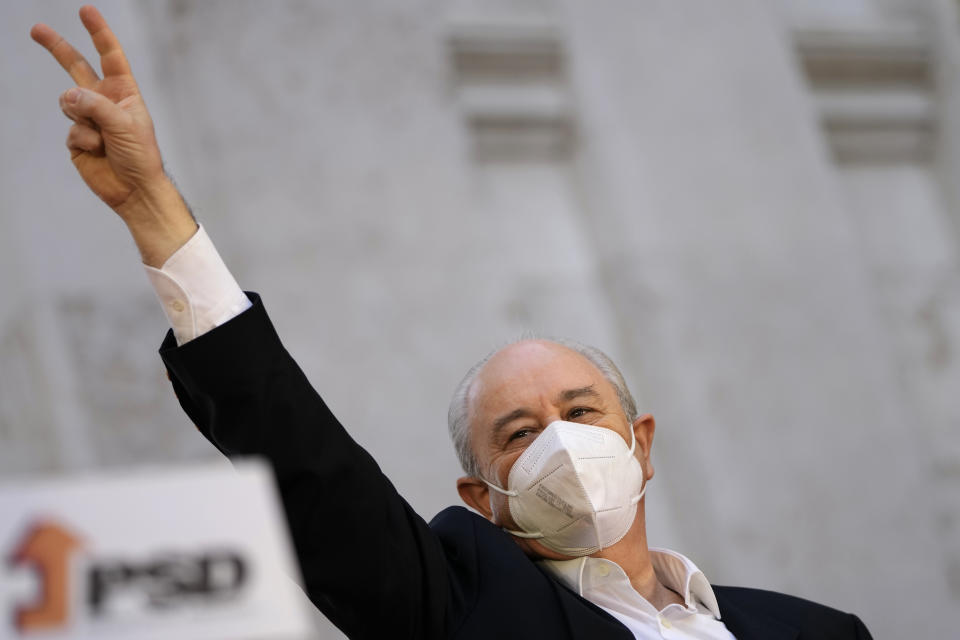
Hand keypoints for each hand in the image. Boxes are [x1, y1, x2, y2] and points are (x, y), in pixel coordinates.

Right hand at [31, 5, 195, 265]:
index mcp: (124, 93)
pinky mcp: (77, 139)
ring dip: (84, 120)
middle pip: (76, 68)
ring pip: (69, 103)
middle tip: (37, 29)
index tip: (86, 11)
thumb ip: (96, 105)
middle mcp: (105, 101)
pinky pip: (70, 130)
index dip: (98, 33)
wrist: (135, 191)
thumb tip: (68, 96)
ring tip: (104, 139)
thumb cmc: (141, 157)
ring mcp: (89, 119)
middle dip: (57, 48)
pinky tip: (98, 152)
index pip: (110, 57)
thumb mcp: (125, 125)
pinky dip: (83, 141)